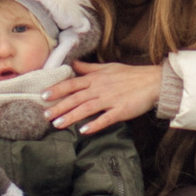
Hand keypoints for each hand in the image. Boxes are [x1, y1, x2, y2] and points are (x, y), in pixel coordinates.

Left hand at [46, 62, 165, 135]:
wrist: (152, 81)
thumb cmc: (129, 75)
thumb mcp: (107, 67)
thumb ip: (89, 69)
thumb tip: (73, 64)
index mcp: (96, 78)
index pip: (72, 83)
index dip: (58, 89)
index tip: (43, 95)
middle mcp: (100, 88)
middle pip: (76, 97)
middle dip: (59, 106)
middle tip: (45, 114)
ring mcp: (110, 99)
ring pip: (87, 108)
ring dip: (71, 116)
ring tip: (58, 124)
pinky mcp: (121, 110)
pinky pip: (106, 118)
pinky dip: (94, 124)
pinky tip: (84, 131)